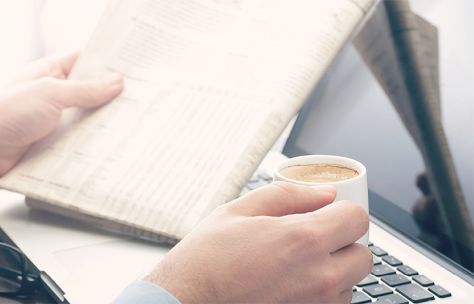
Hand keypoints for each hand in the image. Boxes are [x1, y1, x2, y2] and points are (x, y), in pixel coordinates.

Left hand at [0, 52, 122, 185]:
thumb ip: (85, 90)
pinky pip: (79, 143)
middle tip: (138, 100)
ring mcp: (55, 121)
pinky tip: (111, 147)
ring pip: (87, 120)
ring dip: (103, 125)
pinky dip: (93, 146)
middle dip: (111, 98)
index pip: (84, 61)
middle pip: (90, 94)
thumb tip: (116, 82)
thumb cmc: (5, 114)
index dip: (107, 64)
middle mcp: (54, 96)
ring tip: (132, 125)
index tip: (132, 69)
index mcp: (50, 74)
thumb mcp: (50, 94)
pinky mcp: (54, 145)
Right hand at [146, 182, 371, 302]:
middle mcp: (318, 278)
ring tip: (298, 264)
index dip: (342, 210)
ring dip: (334, 270)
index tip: (326, 212)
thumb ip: (287, 196)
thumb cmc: (206, 259)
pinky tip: (293, 284)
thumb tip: (322, 194)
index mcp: (303, 241)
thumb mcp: (238, 211)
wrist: (186, 301)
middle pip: (363, 255)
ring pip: (349, 283)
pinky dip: (322, 292)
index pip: (357, 218)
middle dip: (344, 242)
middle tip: (315, 238)